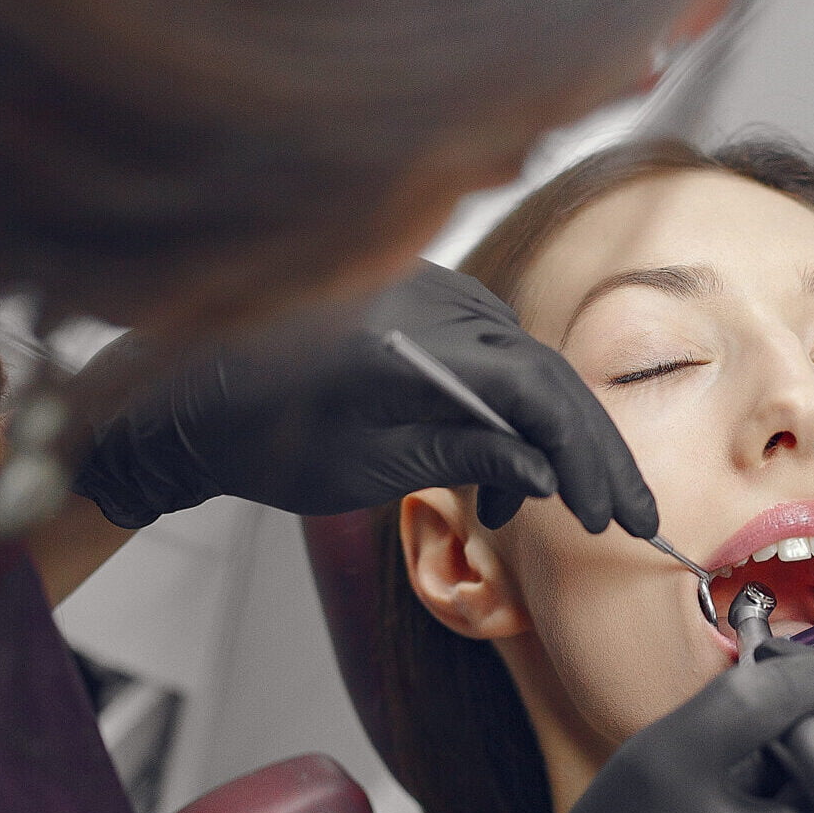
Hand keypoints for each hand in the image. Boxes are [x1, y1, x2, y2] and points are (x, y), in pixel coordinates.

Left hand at [71, 262, 657, 533]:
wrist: (185, 390)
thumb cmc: (262, 432)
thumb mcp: (374, 464)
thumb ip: (469, 454)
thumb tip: (549, 473)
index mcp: (420, 341)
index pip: (541, 393)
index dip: (588, 459)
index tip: (612, 516)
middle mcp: (437, 302)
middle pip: (547, 377)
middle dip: (589, 454)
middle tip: (627, 518)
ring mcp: (433, 294)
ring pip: (526, 368)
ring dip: (546, 441)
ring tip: (539, 513)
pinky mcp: (424, 302)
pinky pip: (491, 354)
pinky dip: (508, 411)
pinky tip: (499, 470)